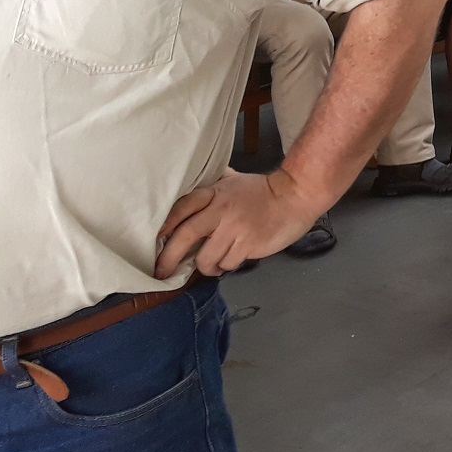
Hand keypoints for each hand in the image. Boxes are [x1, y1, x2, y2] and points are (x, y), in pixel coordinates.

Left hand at [155, 167, 320, 277]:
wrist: (296, 196)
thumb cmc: (265, 191)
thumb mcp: (235, 180)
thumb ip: (214, 183)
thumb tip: (196, 183)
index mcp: (215, 193)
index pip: (181, 208)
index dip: (165, 225)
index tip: (155, 241)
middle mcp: (221, 210)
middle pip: (185, 236)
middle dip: (169, 258)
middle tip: (162, 272)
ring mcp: (235, 228)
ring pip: (205, 258)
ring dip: (205, 266)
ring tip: (212, 263)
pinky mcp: (248, 244)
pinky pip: (227, 264)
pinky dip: (226, 266)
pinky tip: (231, 259)